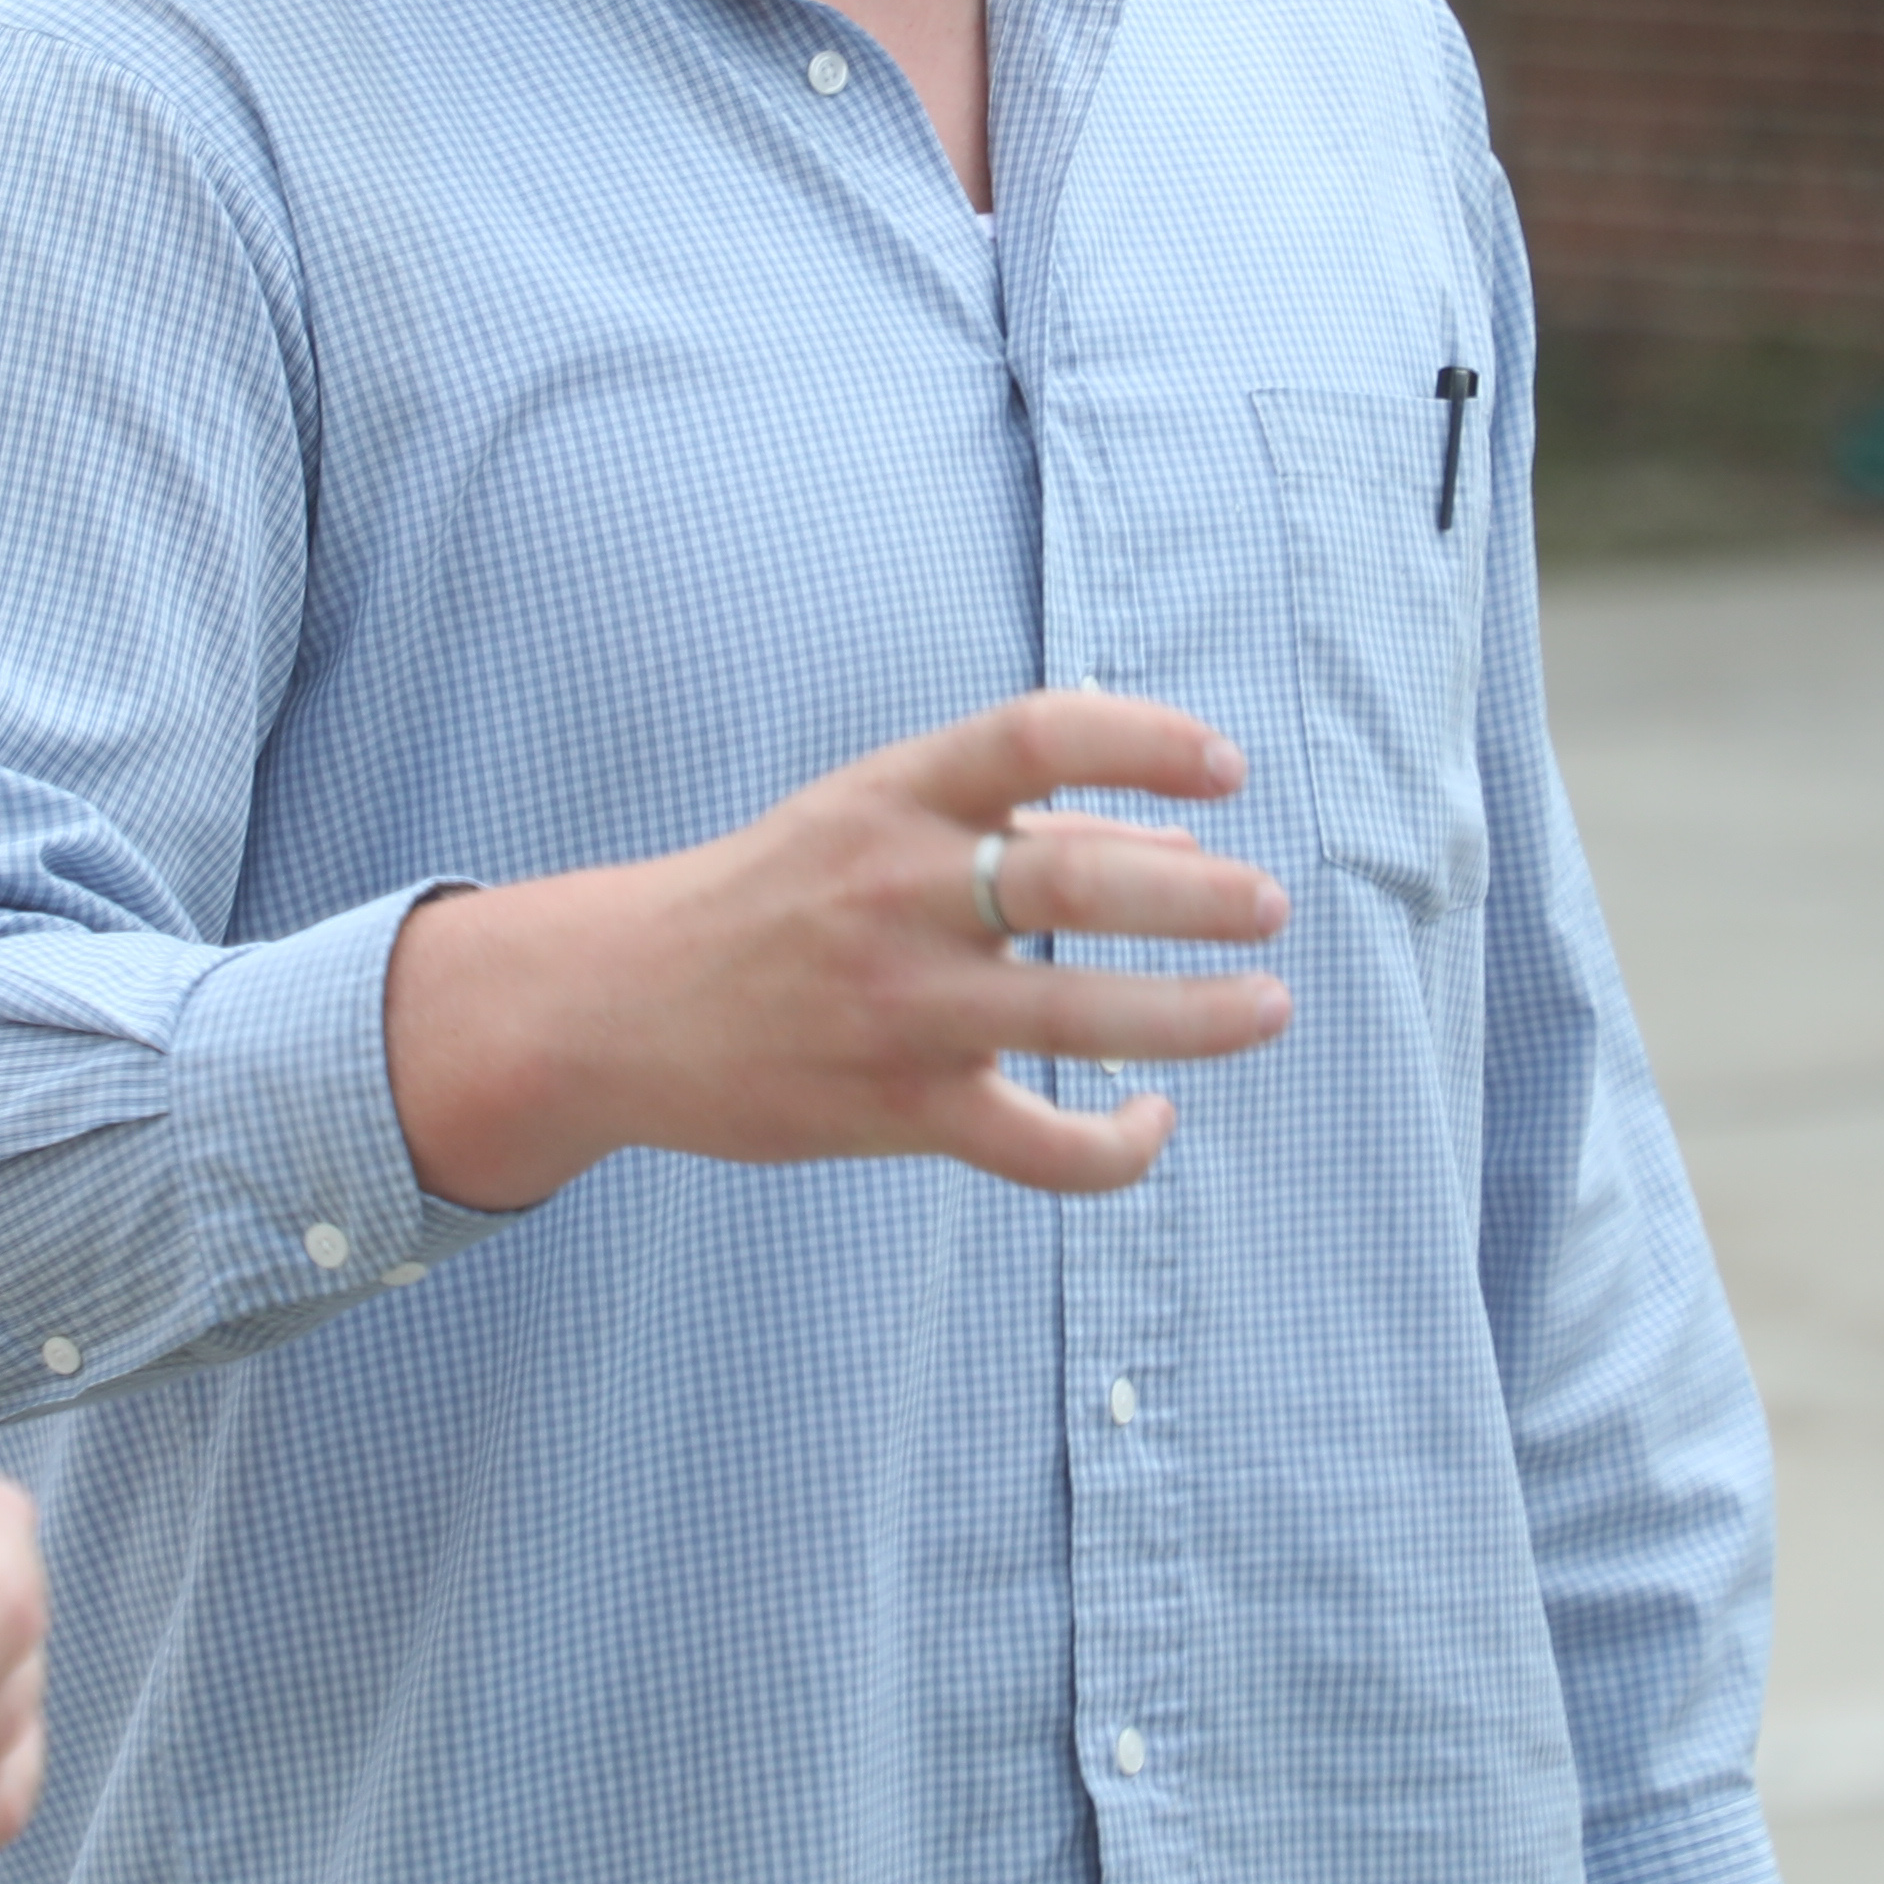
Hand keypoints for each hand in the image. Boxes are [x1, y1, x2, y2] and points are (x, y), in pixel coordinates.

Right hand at [387, 693, 1294, 1213]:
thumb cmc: (772, 901)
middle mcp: (894, 891)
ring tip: (1268, 1005)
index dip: (1144, 743)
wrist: (615, 1007)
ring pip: (1074, 1015)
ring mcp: (894, 1006)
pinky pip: (1033, 1143)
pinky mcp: (890, 1108)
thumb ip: (1018, 823)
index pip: (1034, 736)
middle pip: (1072, 879)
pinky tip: (1151, 1124)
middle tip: (1268, 904)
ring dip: (1194, 1015)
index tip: (1226, 767)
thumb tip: (1188, 855)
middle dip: (1195, 898)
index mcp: (891, 796)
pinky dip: (1113, 1147)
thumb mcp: (871, 820)